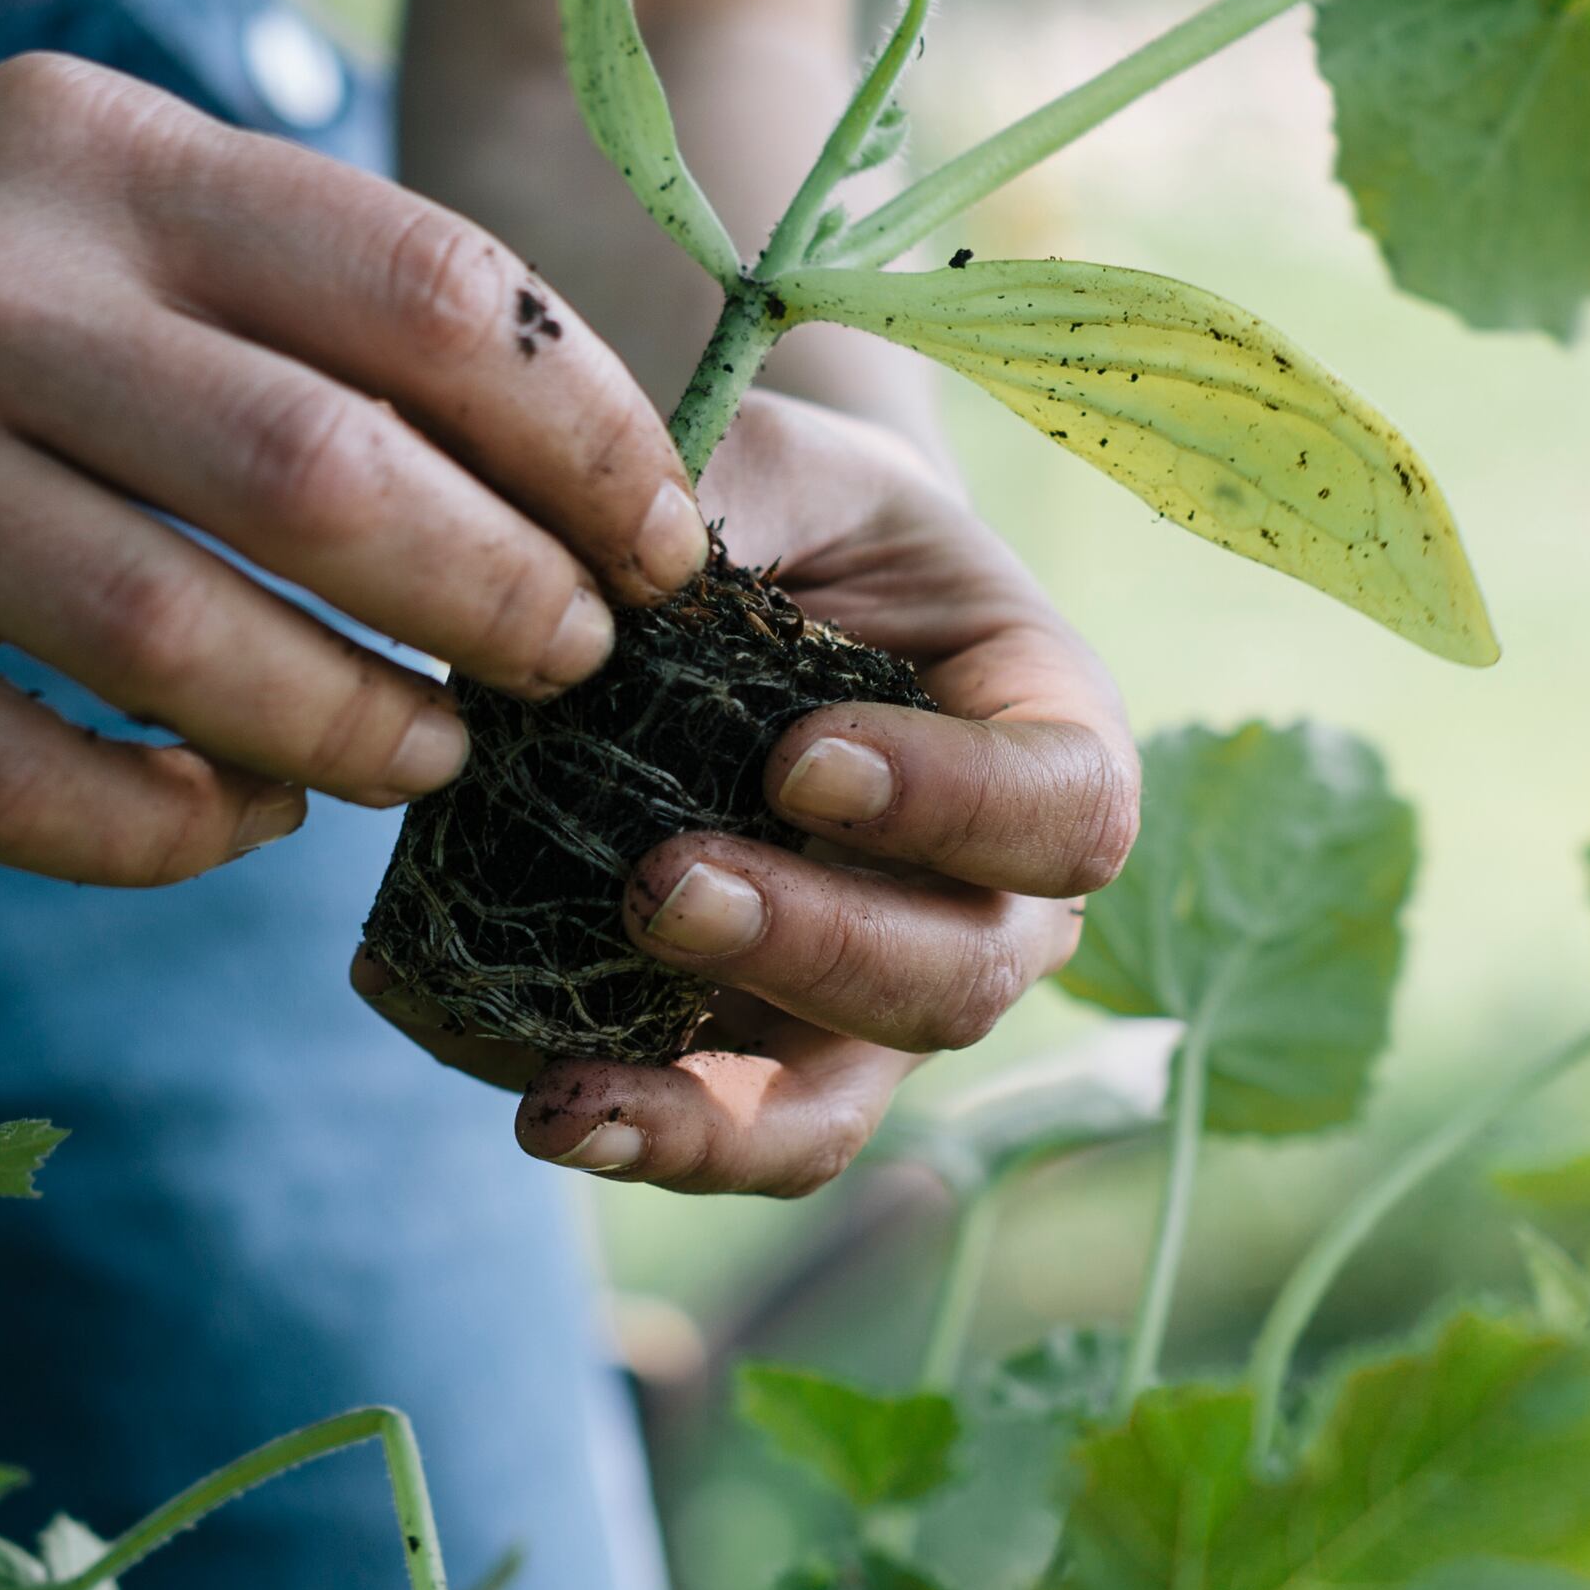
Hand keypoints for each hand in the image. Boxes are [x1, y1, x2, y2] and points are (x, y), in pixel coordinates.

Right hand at [0, 54, 710, 883]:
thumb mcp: (84, 181)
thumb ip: (295, 276)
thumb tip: (581, 462)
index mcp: (84, 145)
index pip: (414, 288)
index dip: (578, 438)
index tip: (658, 539)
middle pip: (313, 475)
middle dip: (494, 599)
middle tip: (564, 666)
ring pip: (169, 644)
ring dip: (346, 731)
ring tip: (424, 756)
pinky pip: (6, 782)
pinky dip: (161, 829)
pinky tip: (235, 818)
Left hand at [352, 393, 1137, 1195]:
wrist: (745, 580)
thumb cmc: (790, 505)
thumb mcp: (775, 461)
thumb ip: (729, 503)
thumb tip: (610, 588)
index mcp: (1048, 736)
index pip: (1068, 813)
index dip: (954, 807)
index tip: (800, 757)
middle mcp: (993, 897)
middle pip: (959, 982)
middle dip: (809, 950)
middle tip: (660, 886)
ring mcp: (874, 992)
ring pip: (834, 1106)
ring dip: (710, 1113)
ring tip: (570, 1094)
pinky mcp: (756, 1045)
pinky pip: (719, 1127)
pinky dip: (627, 1127)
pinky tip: (521, 1091)